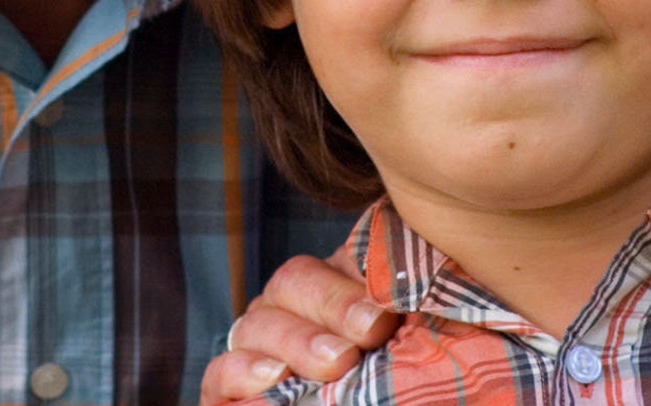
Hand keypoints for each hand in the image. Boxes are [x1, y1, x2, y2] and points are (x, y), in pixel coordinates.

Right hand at [197, 253, 400, 404]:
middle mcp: (296, 310)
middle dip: (333, 305)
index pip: (342, 259)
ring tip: (335, 363)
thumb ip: (411, 314)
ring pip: (258, 321)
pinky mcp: (229, 391)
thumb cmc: (407, 393)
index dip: (363, 277)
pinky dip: (242, 371)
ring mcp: (259, 347)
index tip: (390, 310)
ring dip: (298, 340)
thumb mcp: (410, 350)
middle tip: (369, 333)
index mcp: (344, 290)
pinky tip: (274, 377)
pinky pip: (219, 370)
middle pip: (295, 280)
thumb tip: (430, 288)